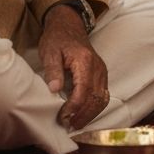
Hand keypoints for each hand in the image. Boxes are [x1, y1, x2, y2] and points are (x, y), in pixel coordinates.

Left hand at [39, 4, 108, 131]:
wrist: (69, 26)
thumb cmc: (58, 39)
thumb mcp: (50, 52)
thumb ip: (53, 71)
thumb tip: (54, 90)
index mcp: (85, 62)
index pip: (84, 91)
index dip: (74, 108)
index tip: (62, 118)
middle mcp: (98, 67)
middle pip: (96, 98)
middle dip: (83, 115)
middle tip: (68, 126)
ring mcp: (102, 71)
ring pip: (102, 98)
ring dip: (90, 114)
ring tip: (76, 124)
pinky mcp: (102, 74)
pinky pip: (103, 95)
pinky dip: (95, 107)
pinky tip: (83, 114)